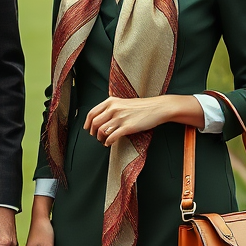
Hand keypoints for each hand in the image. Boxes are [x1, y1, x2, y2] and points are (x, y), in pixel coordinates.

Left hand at [84, 95, 201, 146]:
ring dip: (100, 138)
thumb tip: (99, 117)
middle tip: (96, 137)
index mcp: (111, 101)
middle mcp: (113, 109)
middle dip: (93, 133)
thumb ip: (111, 106)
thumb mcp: (123, 101)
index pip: (92, 113)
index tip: (88, 129)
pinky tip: (109, 143)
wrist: (157, 108)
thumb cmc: (142, 106)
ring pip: (101, 131)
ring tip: (104, 141)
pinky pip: (111, 137)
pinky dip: (108, 142)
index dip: (87, 123)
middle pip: (94, 123)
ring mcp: (120, 118)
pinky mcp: (127, 127)